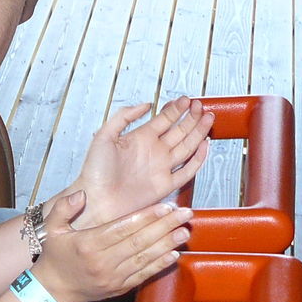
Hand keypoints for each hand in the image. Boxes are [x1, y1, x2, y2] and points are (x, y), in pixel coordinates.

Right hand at [31, 192, 191, 301]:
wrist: (54, 290)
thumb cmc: (56, 256)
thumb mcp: (52, 229)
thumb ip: (63, 208)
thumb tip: (81, 195)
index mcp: (88, 244)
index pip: (122, 228)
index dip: (146, 217)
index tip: (165, 206)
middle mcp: (103, 261)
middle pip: (139, 242)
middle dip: (165, 226)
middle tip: (185, 214)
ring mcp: (113, 277)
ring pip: (145, 258)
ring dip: (167, 245)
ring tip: (184, 232)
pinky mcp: (119, 288)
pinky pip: (143, 275)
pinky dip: (160, 265)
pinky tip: (174, 254)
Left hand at [73, 97, 212, 224]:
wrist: (95, 201)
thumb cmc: (94, 173)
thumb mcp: (104, 136)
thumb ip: (124, 117)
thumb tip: (145, 105)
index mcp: (140, 139)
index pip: (164, 119)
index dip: (176, 109)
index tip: (186, 100)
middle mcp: (153, 152)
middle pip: (179, 131)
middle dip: (191, 117)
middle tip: (200, 106)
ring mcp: (161, 168)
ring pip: (187, 146)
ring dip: (198, 132)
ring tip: (207, 117)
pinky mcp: (166, 185)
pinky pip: (188, 171)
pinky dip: (198, 159)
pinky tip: (204, 145)